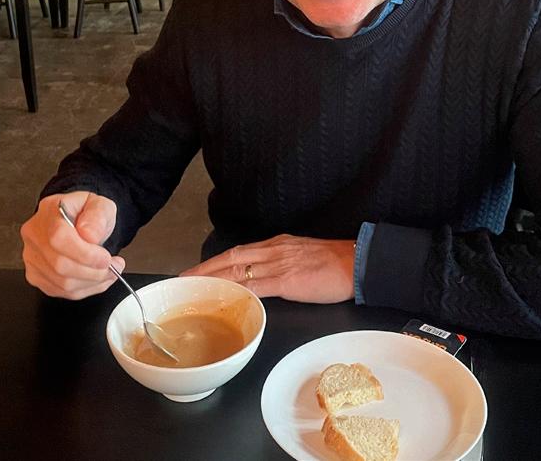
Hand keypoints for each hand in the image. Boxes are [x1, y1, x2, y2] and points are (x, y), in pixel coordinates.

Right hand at [21, 191, 124, 299]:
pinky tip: (97, 279)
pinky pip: (61, 291)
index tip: (105, 258)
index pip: (59, 238)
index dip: (85, 254)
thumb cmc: (88, 214)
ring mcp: (32, 258)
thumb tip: (89, 234)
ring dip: (92, 282)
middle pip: (60, 265)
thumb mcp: (101, 205)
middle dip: (93, 271)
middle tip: (113, 266)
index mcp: (49, 211)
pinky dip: (85, 289)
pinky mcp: (36, 276)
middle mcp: (35, 235)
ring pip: (62, 283)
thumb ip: (97, 216)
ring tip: (109, 272)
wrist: (81, 223)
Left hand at [180, 234, 355, 302]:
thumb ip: (281, 264)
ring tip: (194, 286)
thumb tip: (265, 277)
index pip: (238, 251)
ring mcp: (280, 264)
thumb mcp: (301, 256)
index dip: (215, 261)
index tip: (196, 271)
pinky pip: (259, 285)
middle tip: (183, 279)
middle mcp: (273, 250)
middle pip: (231, 257)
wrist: (357, 262)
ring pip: (239, 268)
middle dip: (205, 268)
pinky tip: (226, 295)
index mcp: (276, 245)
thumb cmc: (334, 263)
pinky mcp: (289, 280)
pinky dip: (239, 289)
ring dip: (214, 277)